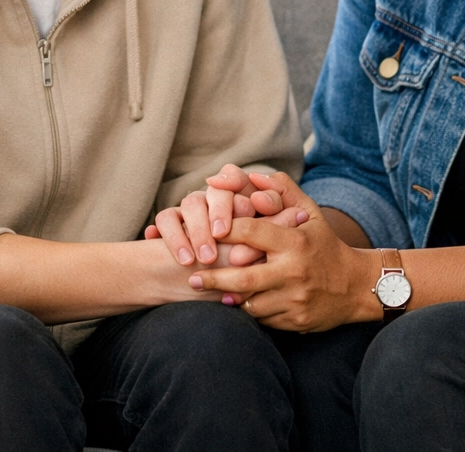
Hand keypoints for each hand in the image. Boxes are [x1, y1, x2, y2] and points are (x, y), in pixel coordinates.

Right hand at [144, 163, 298, 266]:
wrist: (188, 285)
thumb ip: (275, 230)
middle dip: (220, 210)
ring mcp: (190, 210)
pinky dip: (174, 238)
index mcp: (238, 202)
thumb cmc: (237, 270)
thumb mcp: (259, 254)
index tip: (251, 205)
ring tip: (202, 258)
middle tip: (221, 234)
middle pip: (217, 190)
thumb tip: (298, 215)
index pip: (240, 180)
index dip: (244, 187)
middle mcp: (213, 201)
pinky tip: (182, 259)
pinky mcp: (168, 222)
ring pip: (192, 202)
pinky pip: (166, 218)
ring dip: (197, 230)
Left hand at [187, 171, 379, 331]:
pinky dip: (247, 310)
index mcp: (294, 240)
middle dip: (214, 278)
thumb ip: (281, 189)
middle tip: (193, 276)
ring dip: (228, 297)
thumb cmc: (324, 243)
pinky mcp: (295, 321)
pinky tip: (237, 303)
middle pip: (243, 277)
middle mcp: (294, 271)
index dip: (225, 230)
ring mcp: (294, 299)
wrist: (355, 286)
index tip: (208, 232)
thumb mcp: (310, 211)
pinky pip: (262, 318)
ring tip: (209, 290)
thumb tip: (251, 174)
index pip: (252, 232)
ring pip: (249, 302)